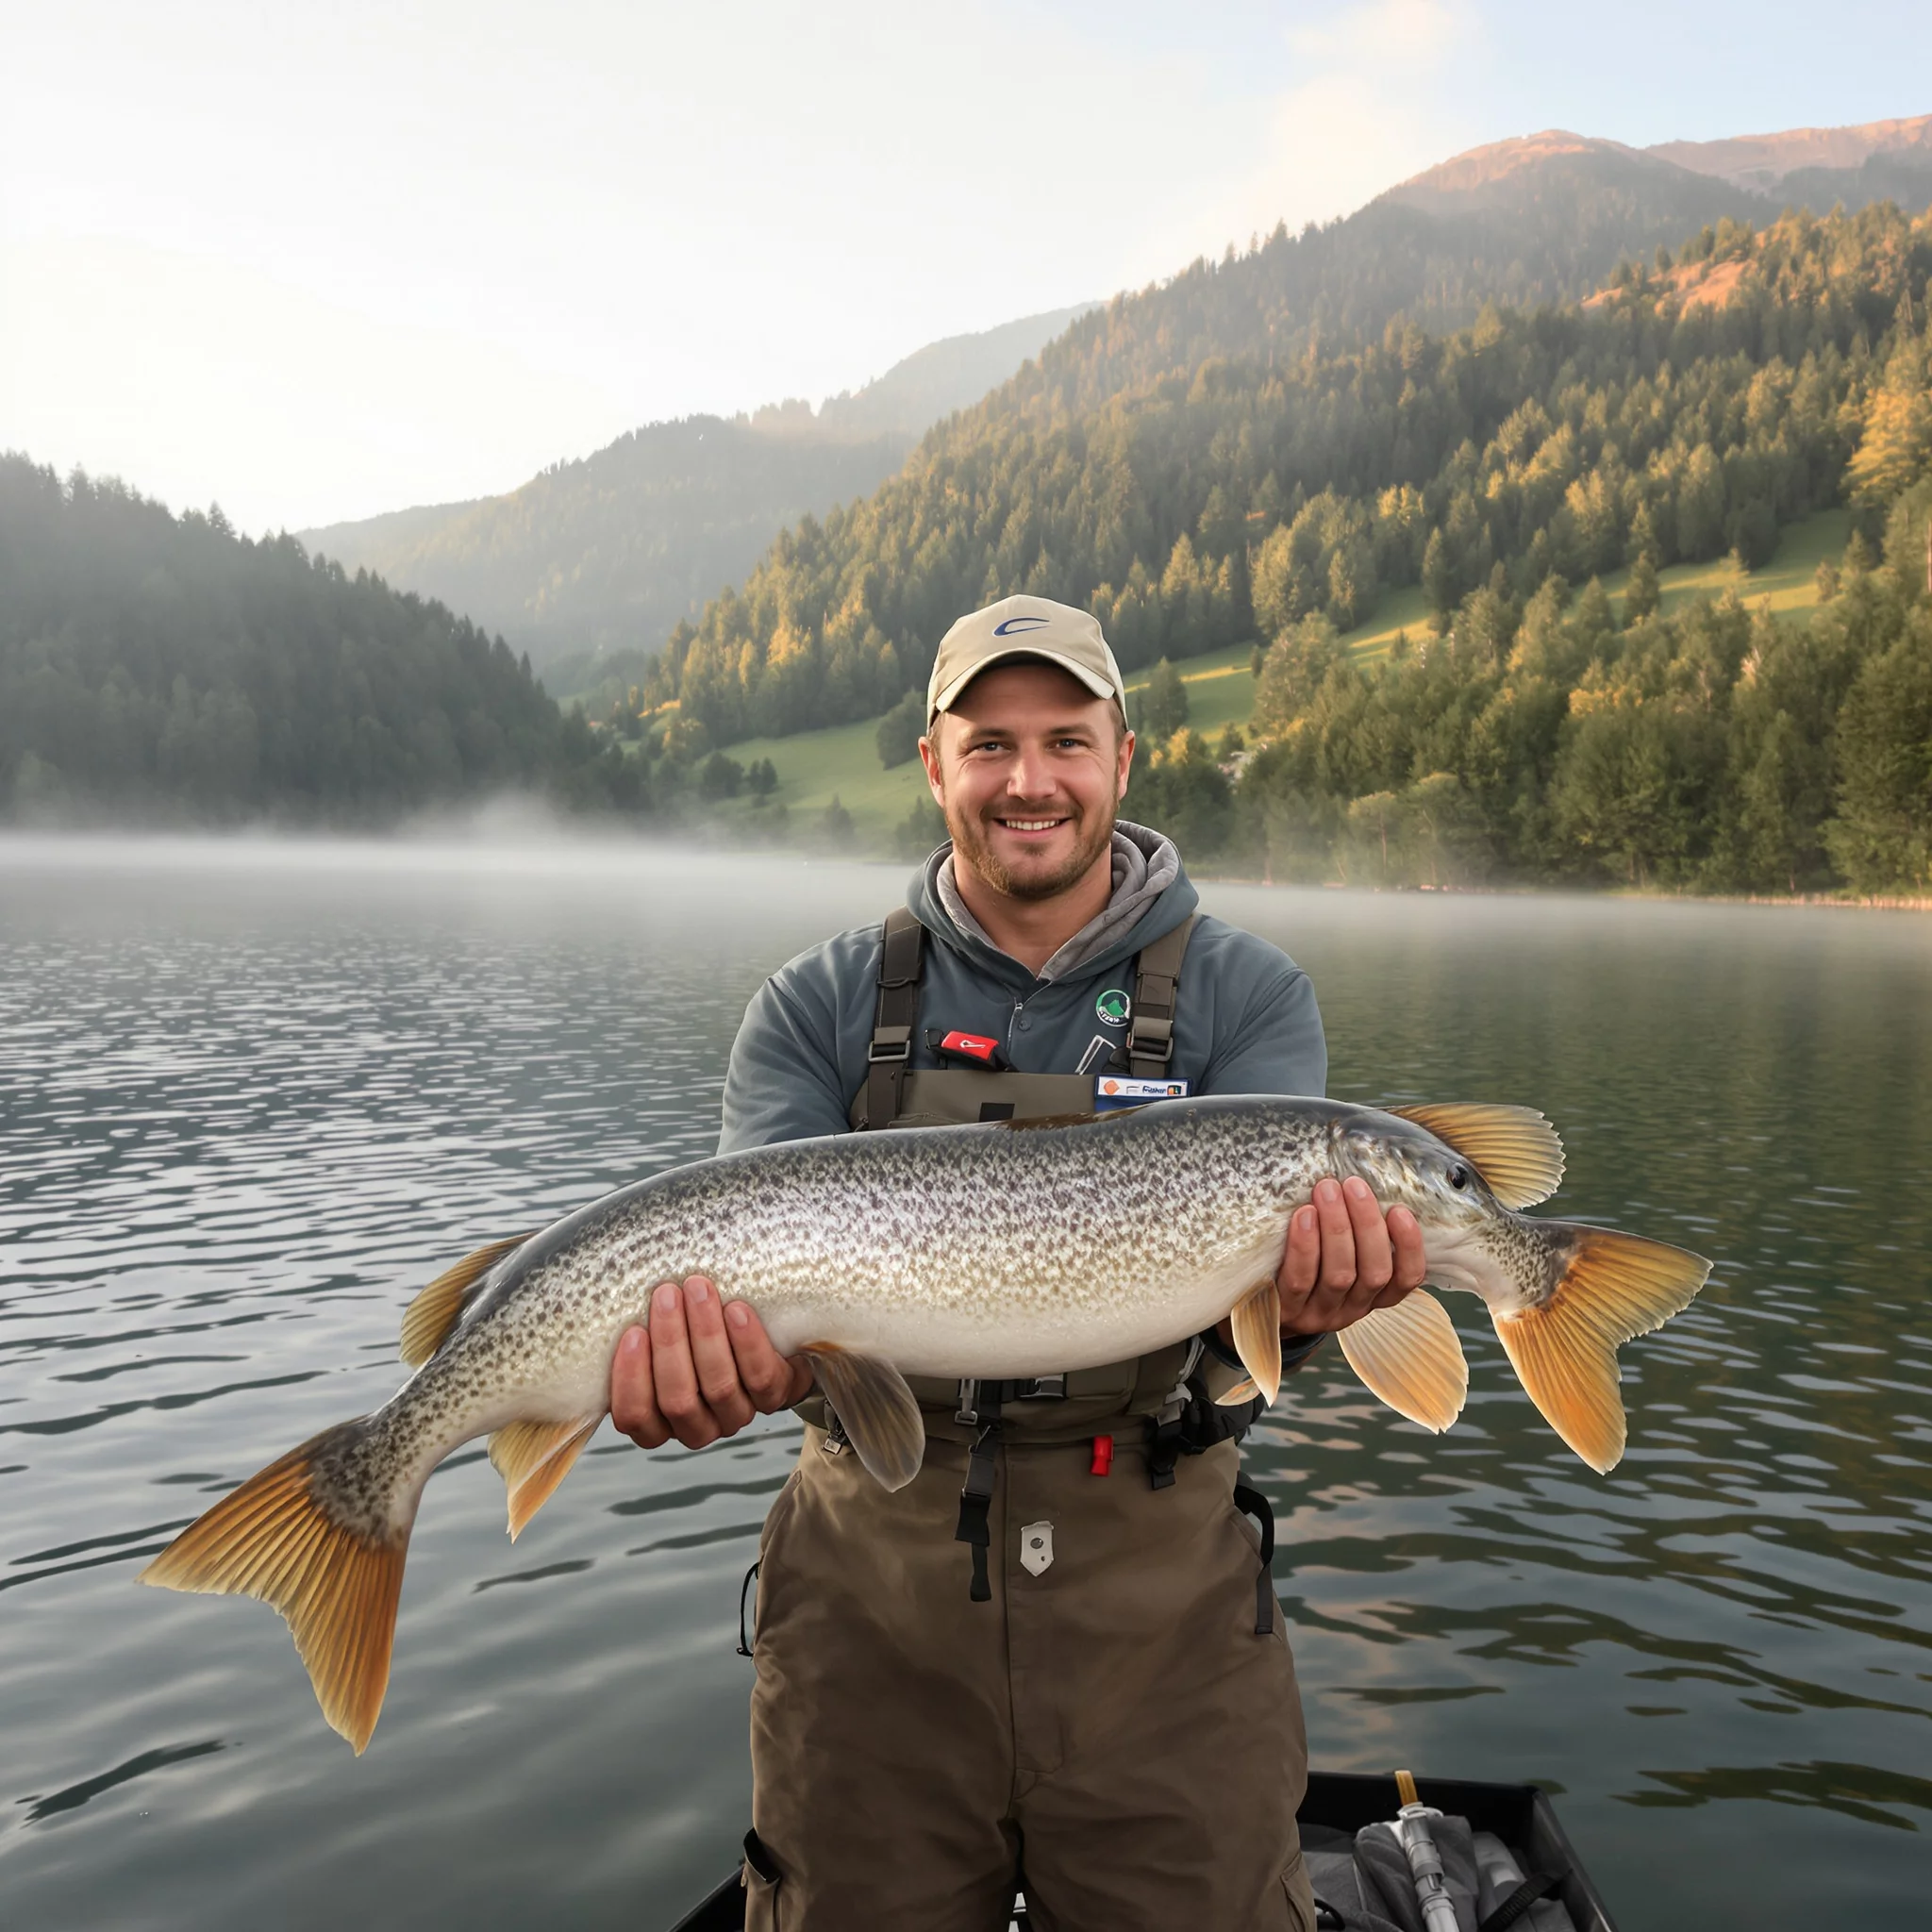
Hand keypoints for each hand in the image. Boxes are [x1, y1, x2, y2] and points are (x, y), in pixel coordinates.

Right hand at [609, 1276, 814, 1450]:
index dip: (630, 1380)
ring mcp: (736, 1416)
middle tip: (666, 1294)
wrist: (764, 1337)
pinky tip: (736, 1309)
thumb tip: (607, 1294)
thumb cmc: (692, 1332)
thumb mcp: (657, 1337)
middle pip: (677, 1400)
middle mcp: (696, 1428)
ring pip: (718, 1386)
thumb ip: (637, 1332)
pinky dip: (747, 1343)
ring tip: (698, 1288)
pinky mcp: (774, 1397)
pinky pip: (761, 1377)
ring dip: (706, 1334)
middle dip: (670, 1343)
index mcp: (658, 1422)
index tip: (633, 1332)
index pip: (634, 1417)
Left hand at [1277, 1175, 1425, 1335]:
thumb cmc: (1308, 1262)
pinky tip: (1304, 1215)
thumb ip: (1356, 1228)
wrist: (1255, 1303)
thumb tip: (1365, 1181)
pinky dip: (1305, 1247)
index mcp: (1375, 1294)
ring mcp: (1320, 1313)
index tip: (1400, 1211)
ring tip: (1327, 1190)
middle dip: (1368, 1226)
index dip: (1410, 1247)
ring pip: (1339, 1276)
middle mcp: (1353, 1308)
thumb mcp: (1341, 1252)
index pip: (1407, 1278)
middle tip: (1354, 1185)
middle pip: (1374, 1273)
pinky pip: (1300, 1280)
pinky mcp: (1288, 1311)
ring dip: (1337, 1229)